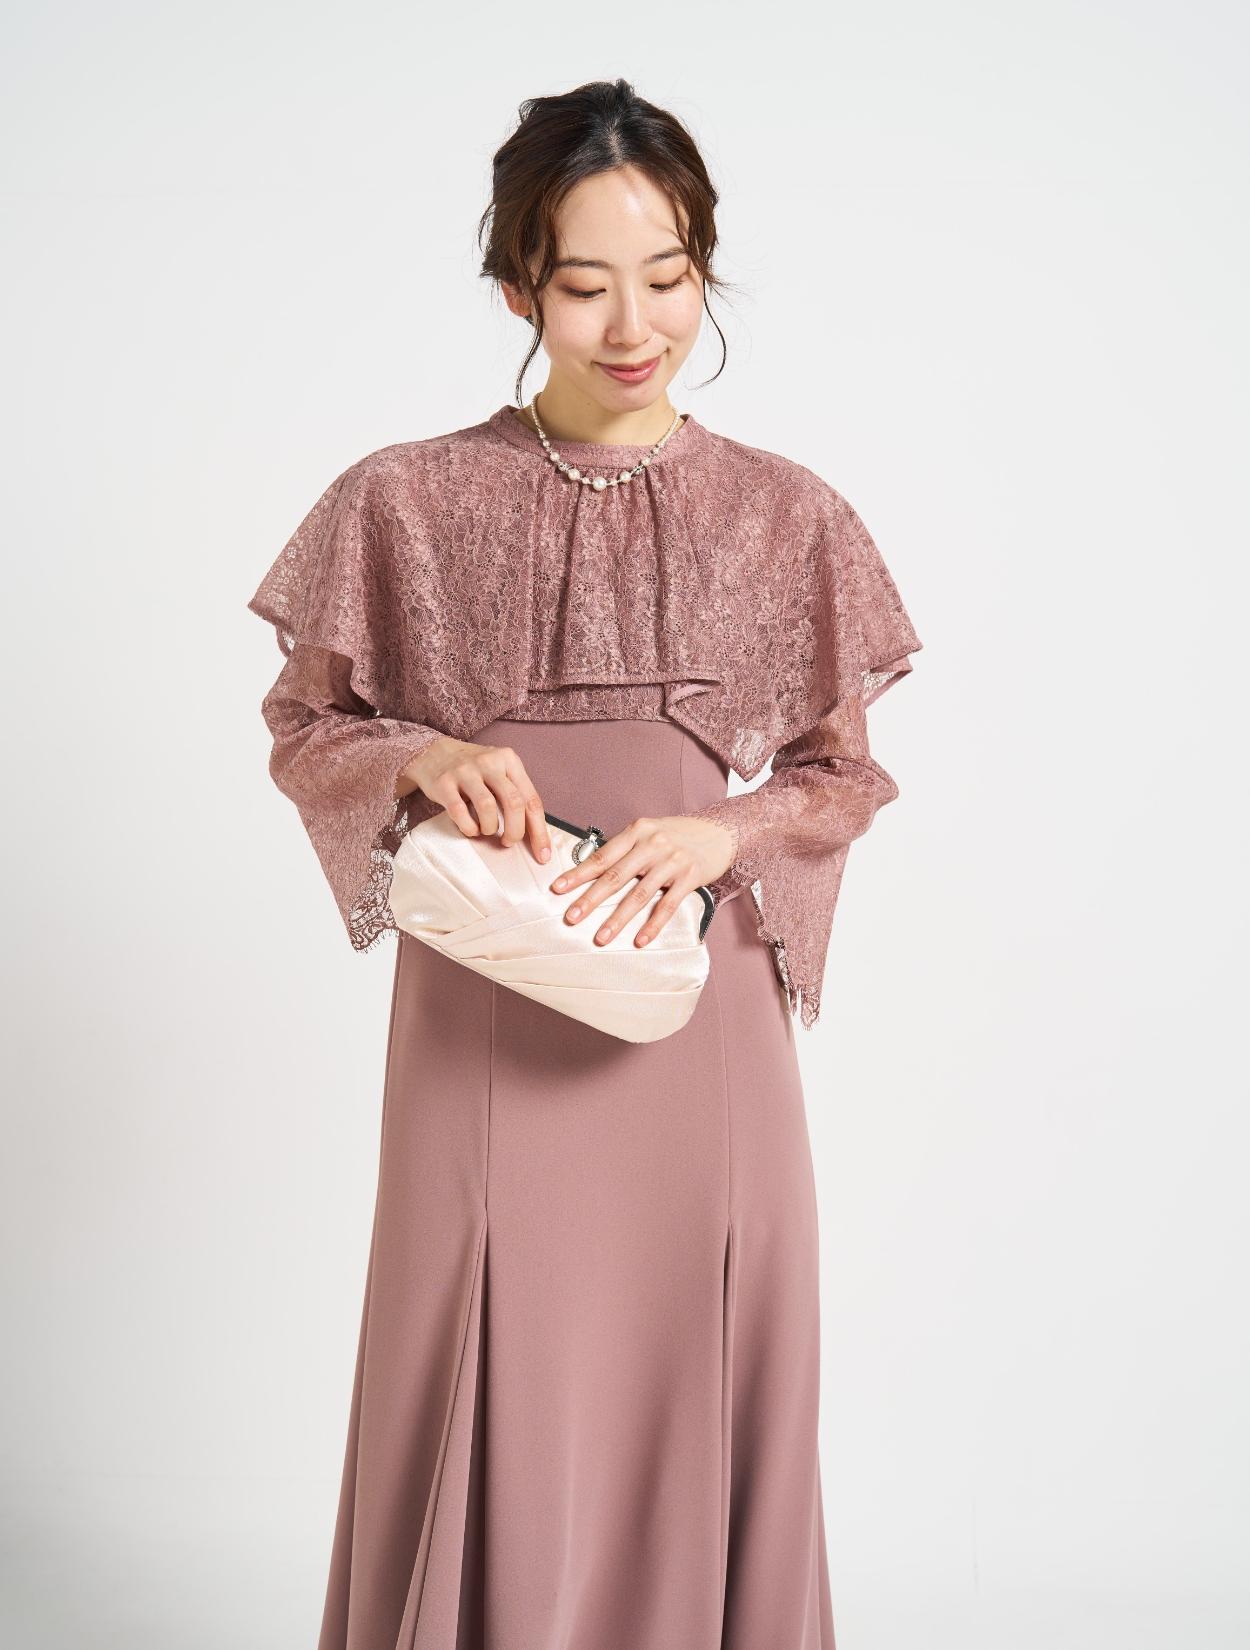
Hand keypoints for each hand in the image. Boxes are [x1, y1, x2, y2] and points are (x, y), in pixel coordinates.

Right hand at [399, 737, 551, 863]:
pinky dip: (469, 828)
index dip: (540, 831)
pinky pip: (460, 812)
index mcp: (509, 760)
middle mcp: (489, 762)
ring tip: (487, 831)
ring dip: (490, 827)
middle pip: (514, 803)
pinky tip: (470, 829)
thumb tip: (536, 835)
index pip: (531, 800)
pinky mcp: (444, 783)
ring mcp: (465, 771)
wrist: (433, 753)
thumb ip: (517, 795)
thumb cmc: (474, 771)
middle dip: (515, 831)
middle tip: (508, 842)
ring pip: (487, 807)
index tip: (543, 855)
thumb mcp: (499, 772)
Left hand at [549, 814, 735, 947]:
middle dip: (590, 899)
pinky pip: (668, 905)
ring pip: (639, 894)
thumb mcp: (649, 832)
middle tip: (570, 917)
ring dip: (617, 919)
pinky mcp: (691, 877)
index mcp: (637, 831)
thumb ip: (626, 849)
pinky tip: (639, 940)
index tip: (558, 889)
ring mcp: (673, 861)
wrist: (721, 831)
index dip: (578, 874)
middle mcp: (653, 844)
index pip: (602, 856)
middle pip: (616, 876)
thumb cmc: (680, 834)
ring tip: (600, 937)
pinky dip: (652, 925)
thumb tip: (592, 870)